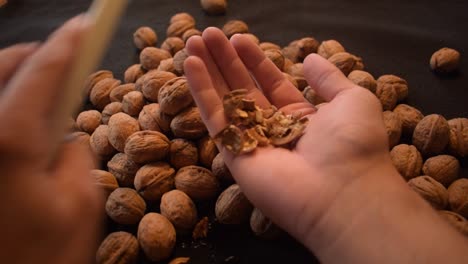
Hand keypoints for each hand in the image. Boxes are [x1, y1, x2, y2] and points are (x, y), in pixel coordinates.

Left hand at [0, 16, 100, 263]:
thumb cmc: (41, 258)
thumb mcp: (82, 204)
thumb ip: (77, 153)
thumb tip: (64, 134)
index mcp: (7, 138)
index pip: (43, 70)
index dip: (69, 43)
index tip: (85, 23)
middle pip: (2, 67)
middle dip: (35, 56)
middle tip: (64, 62)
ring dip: (17, 82)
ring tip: (45, 98)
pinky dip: (7, 110)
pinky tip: (23, 133)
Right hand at [185, 28, 467, 263]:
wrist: (342, 191)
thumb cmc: (352, 143)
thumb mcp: (352, 100)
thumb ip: (328, 79)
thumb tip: (309, 58)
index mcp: (299, 117)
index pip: (270, 82)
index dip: (254, 60)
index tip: (238, 38)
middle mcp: (273, 128)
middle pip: (243, 87)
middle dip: (225, 60)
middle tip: (208, 34)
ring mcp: (251, 142)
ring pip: (225, 100)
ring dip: (208, 71)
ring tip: (193, 42)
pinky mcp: (233, 155)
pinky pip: (215, 118)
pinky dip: (202, 92)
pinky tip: (191, 65)